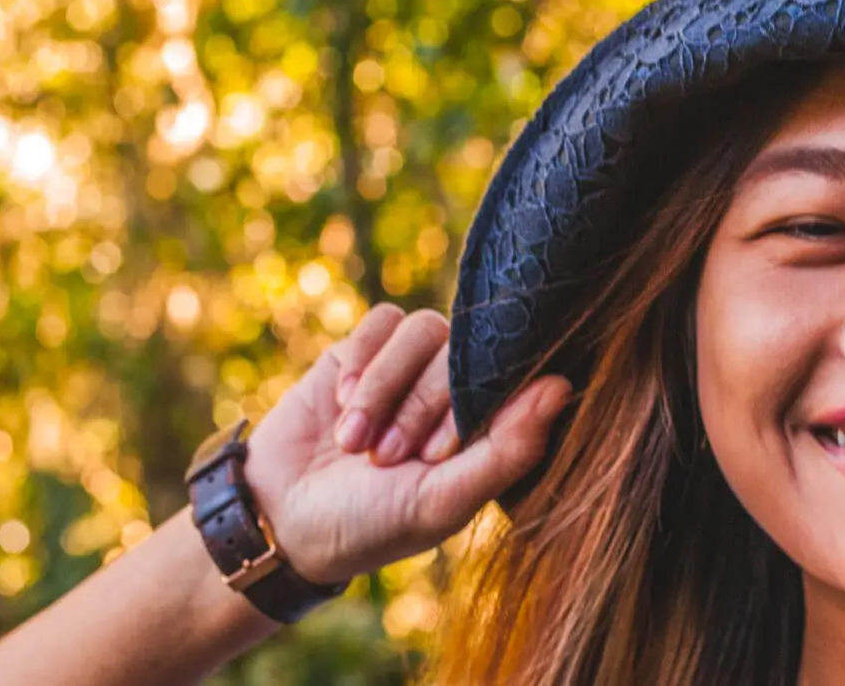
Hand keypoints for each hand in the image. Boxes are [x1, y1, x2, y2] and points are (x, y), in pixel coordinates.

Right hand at [239, 304, 570, 585]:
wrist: (281, 517)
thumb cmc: (371, 523)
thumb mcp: (440, 502)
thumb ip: (506, 452)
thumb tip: (563, 387)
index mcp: (488, 429)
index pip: (512, 379)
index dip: (470, 409)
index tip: (433, 456)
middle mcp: (457, 390)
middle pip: (461, 352)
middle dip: (418, 407)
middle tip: (383, 458)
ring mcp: (411, 365)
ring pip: (422, 330)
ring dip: (384, 387)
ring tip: (353, 441)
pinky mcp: (365, 348)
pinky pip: (382, 320)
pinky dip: (361, 362)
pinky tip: (340, 405)